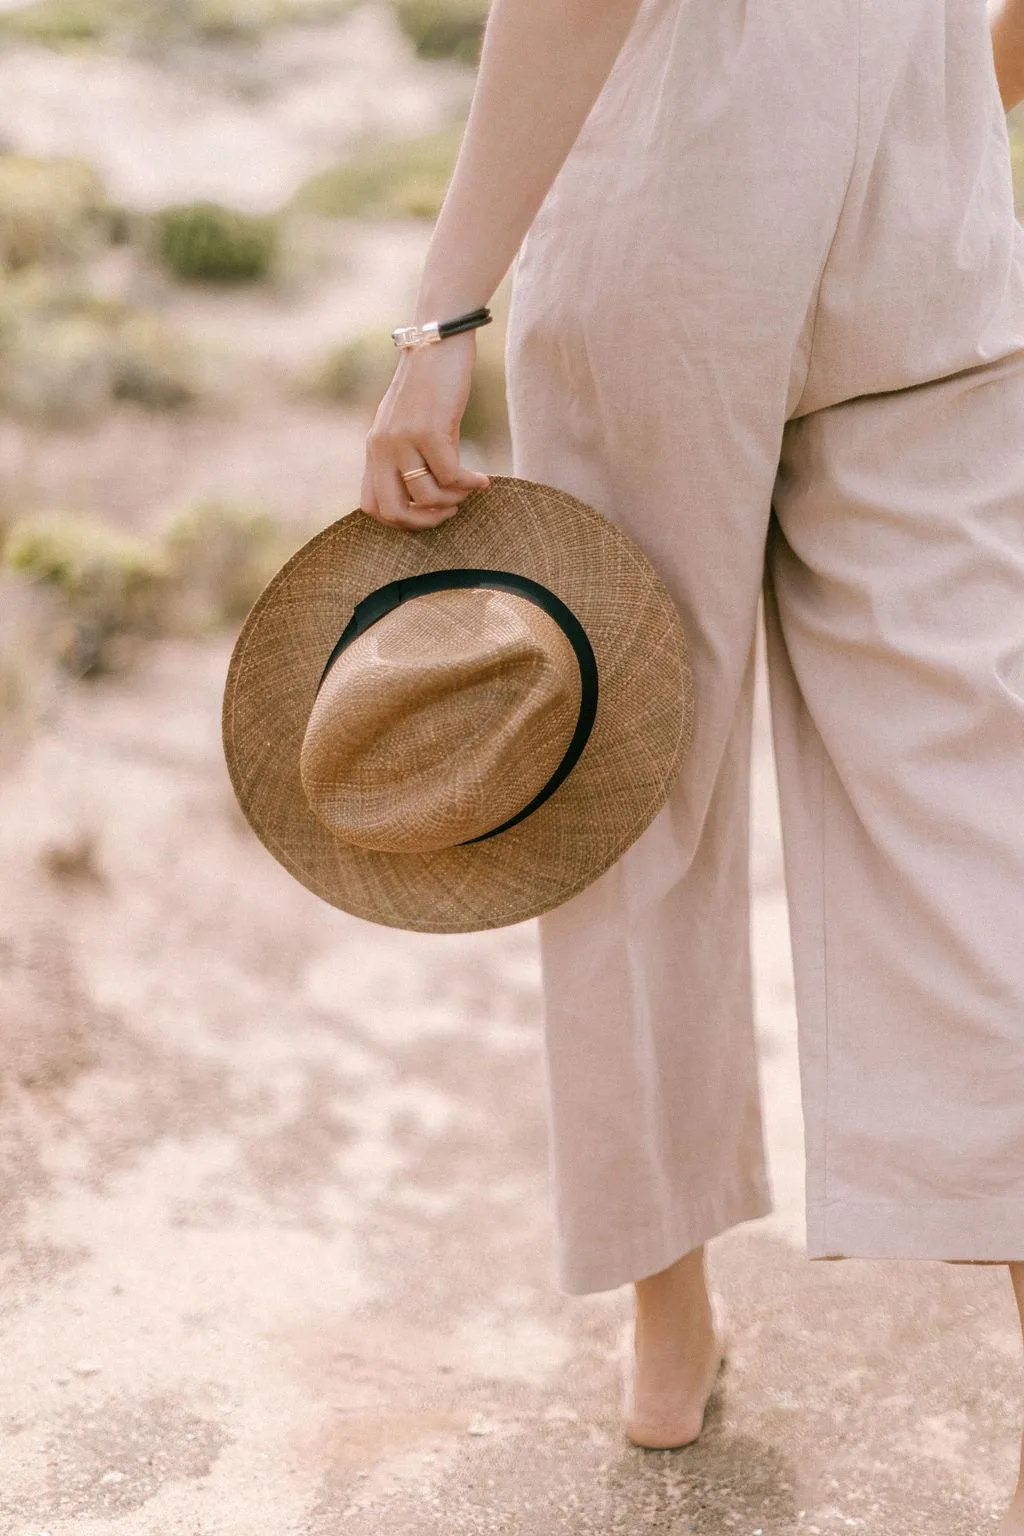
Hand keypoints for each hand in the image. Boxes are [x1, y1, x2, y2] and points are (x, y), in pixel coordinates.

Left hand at [360, 330, 490, 529]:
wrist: (438, 342)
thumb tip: (426, 497)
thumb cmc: (431, 386)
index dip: (400, 521)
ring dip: (453, 500)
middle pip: (393, 511)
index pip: (371, 506)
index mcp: (374, 448)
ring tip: (469, 488)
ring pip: (426, 496)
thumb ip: (408, 457)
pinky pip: (451, 476)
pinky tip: (484, 480)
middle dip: (424, 522)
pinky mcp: (429, 430)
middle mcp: (382, 446)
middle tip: (449, 511)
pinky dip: (470, 484)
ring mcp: (403, 439)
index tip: (427, 513)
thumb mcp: (410, 425)